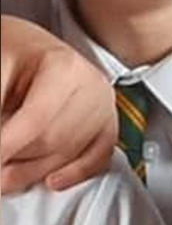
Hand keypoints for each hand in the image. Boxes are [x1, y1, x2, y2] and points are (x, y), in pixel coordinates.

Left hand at [0, 15, 116, 192]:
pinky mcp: (108, 123)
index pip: (35, 120)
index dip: (7, 146)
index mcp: (64, 67)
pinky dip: (75, 173)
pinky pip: (98, 157)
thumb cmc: (13, 51)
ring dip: (37, 172)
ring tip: (8, 179)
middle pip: (55, 140)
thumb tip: (0, 146)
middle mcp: (92, 87)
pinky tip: (52, 181)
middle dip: (19, 163)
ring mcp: (104, 106)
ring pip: (72, 153)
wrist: (30, 44)